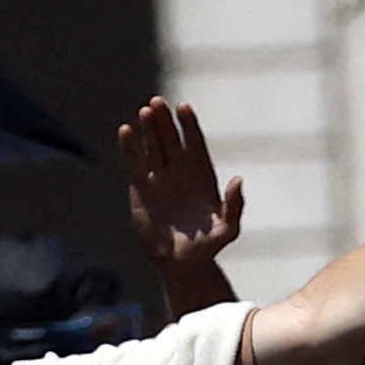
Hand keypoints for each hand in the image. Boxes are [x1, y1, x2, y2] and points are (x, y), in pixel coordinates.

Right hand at [113, 96, 246, 296]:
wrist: (179, 261)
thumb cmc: (207, 246)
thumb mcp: (227, 229)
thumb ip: (234, 206)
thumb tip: (238, 179)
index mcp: (202, 175)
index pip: (195, 143)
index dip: (189, 125)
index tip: (183, 108)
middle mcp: (180, 170)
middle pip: (172, 138)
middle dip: (165, 121)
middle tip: (157, 102)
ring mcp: (160, 175)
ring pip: (153, 145)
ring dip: (149, 128)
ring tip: (145, 110)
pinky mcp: (141, 185)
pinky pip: (134, 161)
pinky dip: (129, 146)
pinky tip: (125, 130)